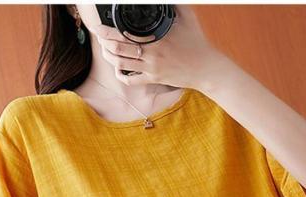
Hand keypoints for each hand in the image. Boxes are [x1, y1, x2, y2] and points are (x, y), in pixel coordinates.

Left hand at [88, 5, 224, 89]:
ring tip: (105, 49)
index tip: (100, 25)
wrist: (206, 68)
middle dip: (104, 41)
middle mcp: (151, 53)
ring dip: (109, 56)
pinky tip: (118, 69)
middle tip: (99, 35)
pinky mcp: (153, 79)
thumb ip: (171, 4)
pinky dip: (121, 75)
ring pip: (121, 64)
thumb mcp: (186, 16)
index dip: (108, 29)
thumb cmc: (197, 41)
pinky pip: (131, 80)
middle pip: (118, 48)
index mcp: (155, 36)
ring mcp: (151, 68)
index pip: (124, 32)